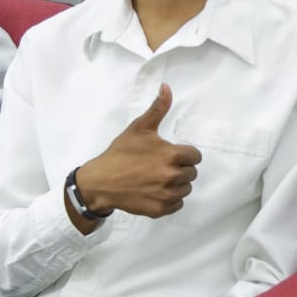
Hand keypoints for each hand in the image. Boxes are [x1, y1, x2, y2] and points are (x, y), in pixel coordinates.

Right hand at [72, 84, 201, 221]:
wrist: (101, 182)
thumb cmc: (120, 153)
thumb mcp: (139, 128)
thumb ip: (158, 108)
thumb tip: (167, 87)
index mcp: (172, 155)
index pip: (195, 156)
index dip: (183, 154)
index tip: (170, 154)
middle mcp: (172, 176)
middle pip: (191, 173)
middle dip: (180, 168)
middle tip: (161, 166)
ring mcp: (167, 195)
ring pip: (185, 189)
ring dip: (176, 184)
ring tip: (158, 179)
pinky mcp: (160, 209)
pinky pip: (178, 204)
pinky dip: (170, 199)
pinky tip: (156, 191)